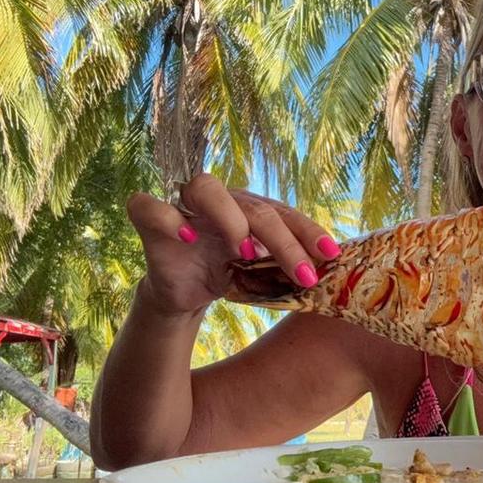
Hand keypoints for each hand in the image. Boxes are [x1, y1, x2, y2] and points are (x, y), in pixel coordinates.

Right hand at [125, 174, 340, 316]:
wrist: (186, 294)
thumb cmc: (226, 274)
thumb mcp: (260, 272)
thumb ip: (285, 264)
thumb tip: (327, 267)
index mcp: (251, 208)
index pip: (284, 212)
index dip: (308, 231)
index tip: (331, 254)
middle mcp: (222, 200)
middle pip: (254, 206)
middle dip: (283, 240)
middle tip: (303, 274)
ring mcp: (185, 206)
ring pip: (206, 189)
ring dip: (231, 219)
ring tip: (248, 253)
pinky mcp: (151, 221)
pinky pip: (150, 206)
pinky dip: (170, 219)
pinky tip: (188, 238)